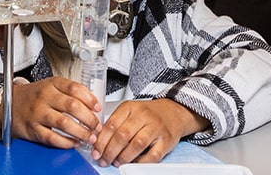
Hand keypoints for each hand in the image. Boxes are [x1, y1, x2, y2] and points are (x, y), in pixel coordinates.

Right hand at [12, 77, 102, 147]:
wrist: (8, 104)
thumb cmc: (34, 96)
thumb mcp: (51, 86)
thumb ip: (70, 92)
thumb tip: (92, 105)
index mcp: (51, 84)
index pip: (75, 88)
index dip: (90, 99)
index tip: (98, 108)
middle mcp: (44, 97)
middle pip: (73, 106)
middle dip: (89, 119)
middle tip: (97, 126)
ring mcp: (38, 114)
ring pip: (64, 123)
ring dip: (81, 132)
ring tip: (89, 137)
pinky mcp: (33, 129)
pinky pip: (53, 138)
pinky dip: (67, 142)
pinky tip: (74, 143)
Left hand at [90, 99, 207, 166]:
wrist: (174, 112)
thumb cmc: (149, 114)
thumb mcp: (130, 111)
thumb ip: (116, 123)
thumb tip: (98, 141)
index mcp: (131, 107)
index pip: (111, 124)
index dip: (101, 141)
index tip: (96, 151)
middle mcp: (144, 115)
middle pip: (122, 135)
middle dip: (110, 151)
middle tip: (104, 160)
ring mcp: (156, 127)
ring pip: (137, 144)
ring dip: (123, 157)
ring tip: (116, 162)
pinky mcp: (166, 140)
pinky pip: (153, 154)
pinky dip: (141, 161)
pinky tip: (133, 163)